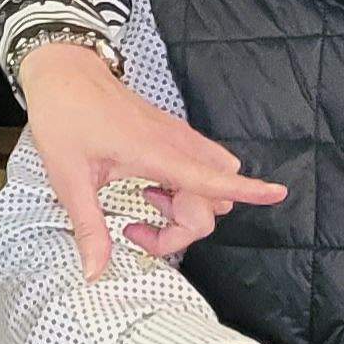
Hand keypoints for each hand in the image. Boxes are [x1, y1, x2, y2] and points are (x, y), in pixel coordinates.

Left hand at [17, 40, 284, 277]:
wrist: (65, 70)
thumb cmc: (64, 118)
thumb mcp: (69, 179)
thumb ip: (89, 229)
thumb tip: (95, 273)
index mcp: (157, 154)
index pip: (213, 179)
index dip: (249, 190)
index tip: (278, 194)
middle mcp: (177, 145)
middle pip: (212, 199)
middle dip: (185, 228)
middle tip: (134, 229)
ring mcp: (178, 137)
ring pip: (209, 184)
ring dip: (188, 207)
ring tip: (144, 202)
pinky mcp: (173, 134)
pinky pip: (200, 167)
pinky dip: (186, 188)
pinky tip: (151, 186)